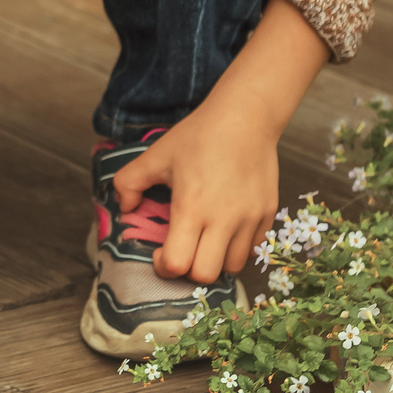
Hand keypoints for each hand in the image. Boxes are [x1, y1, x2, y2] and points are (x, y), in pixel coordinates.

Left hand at [112, 104, 280, 284]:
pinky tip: (226, 229)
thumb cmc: (198, 135)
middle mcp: (223, 219)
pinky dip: (237, 247)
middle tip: (182, 251)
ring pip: (233, 266)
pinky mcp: (267, 213)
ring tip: (205, 241)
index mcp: (192, 207)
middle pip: (206, 274)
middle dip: (189, 270)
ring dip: (215, 260)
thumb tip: (124, 207)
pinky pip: (253, 248)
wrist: (246, 117)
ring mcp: (249, 218)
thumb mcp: (155, 155)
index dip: (164, 266)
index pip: (178, 264)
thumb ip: (128, 182)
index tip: (160, 253)